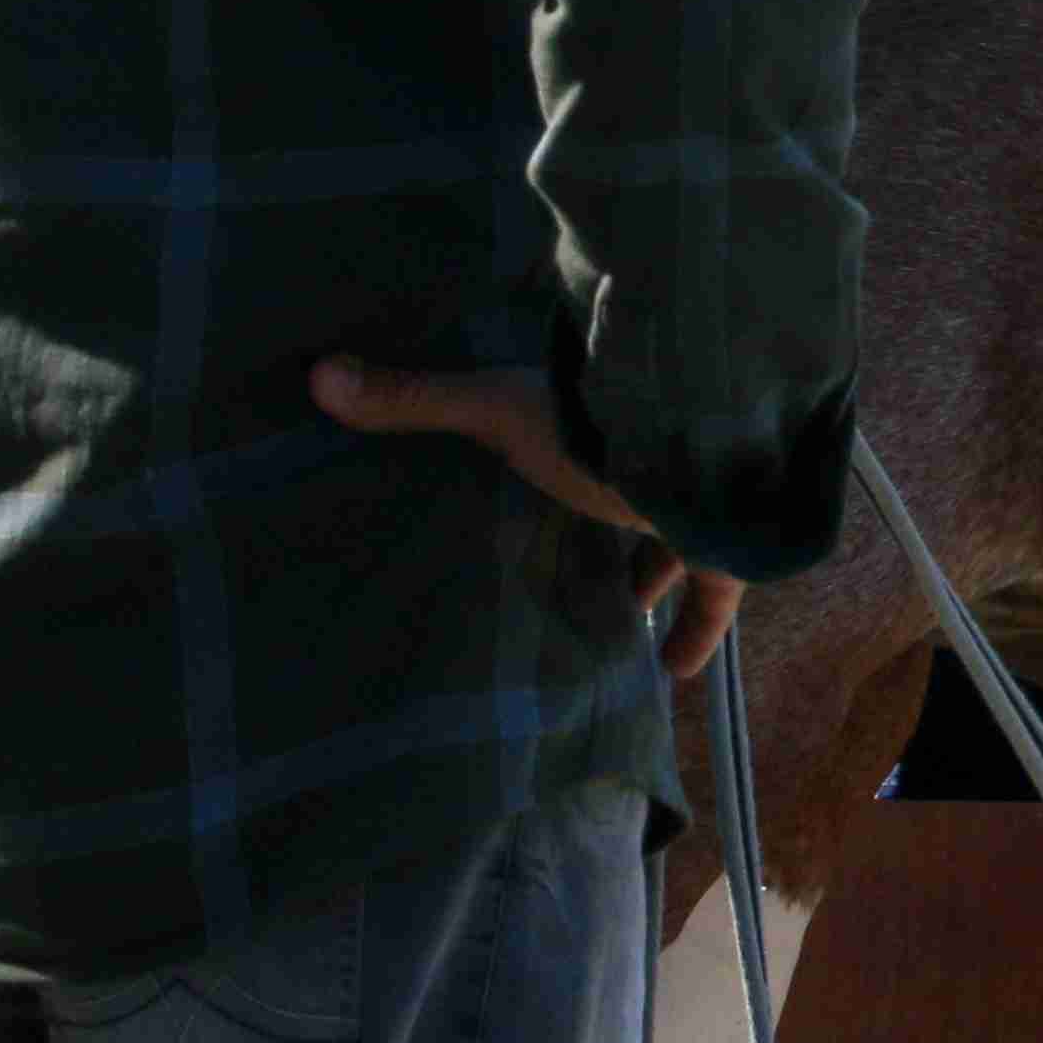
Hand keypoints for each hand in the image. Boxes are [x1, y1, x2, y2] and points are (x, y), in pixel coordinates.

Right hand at [310, 357, 746, 675]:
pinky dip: (696, 630)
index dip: (555, 454)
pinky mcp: (725, 545)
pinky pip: (715, 595)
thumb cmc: (595, 426)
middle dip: (602, 525)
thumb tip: (318, 373)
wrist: (705, 449)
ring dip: (647, 576)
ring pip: (672, 541)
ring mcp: (695, 500)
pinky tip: (673, 670)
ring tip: (616, 621)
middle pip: (625, 493)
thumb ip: (416, 401)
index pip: (574, 436)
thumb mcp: (496, 413)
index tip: (528, 483)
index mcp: (599, 419)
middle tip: (568, 568)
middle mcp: (651, 458)